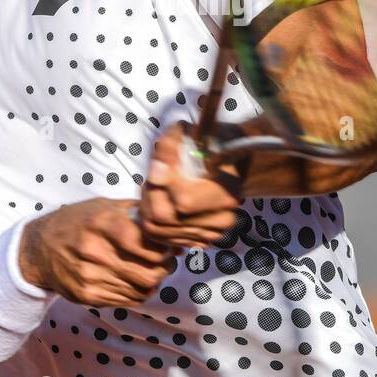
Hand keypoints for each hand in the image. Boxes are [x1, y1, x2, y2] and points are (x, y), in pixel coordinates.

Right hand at [19, 198, 175, 306]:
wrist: (38, 249)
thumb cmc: (75, 222)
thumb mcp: (102, 205)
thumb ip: (134, 211)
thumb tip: (168, 219)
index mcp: (100, 223)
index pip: (145, 243)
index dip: (163, 247)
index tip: (169, 244)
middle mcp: (94, 251)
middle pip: (148, 272)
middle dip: (165, 268)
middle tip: (168, 261)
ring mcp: (89, 276)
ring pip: (141, 289)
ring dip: (155, 282)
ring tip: (155, 271)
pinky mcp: (87, 295)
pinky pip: (126, 300)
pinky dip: (139, 292)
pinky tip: (137, 281)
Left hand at [138, 122, 243, 249]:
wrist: (230, 163)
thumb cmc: (210, 145)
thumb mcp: (191, 133)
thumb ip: (171, 145)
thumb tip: (157, 171)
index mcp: (226, 192)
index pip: (183, 201)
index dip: (161, 184)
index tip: (156, 165)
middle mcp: (222, 219)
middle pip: (164, 218)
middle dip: (149, 195)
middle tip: (151, 177)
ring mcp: (211, 235)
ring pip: (157, 230)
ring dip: (147, 208)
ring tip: (155, 188)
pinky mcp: (199, 242)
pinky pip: (162, 240)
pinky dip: (154, 222)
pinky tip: (162, 203)